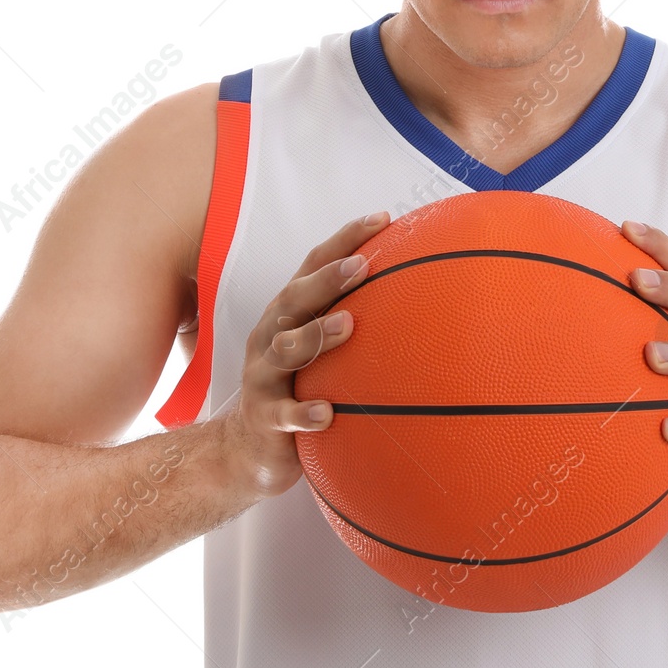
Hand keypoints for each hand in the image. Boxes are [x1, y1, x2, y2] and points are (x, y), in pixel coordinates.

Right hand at [218, 210, 387, 498]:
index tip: (383, 219)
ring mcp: (263, 374)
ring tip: (349, 324)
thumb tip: (420, 298)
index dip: (345, 239)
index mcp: (289, 313)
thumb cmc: (297, 387)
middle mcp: (272, 335)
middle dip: (328, 278)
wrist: (246, 449)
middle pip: (296, 298)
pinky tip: (327, 414)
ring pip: (286, 348)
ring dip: (317, 334)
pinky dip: (303, 412)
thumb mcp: (320, 352)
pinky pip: (282, 413)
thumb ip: (354, 321)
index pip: (314, 265)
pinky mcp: (264, 416)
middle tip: (362, 265)